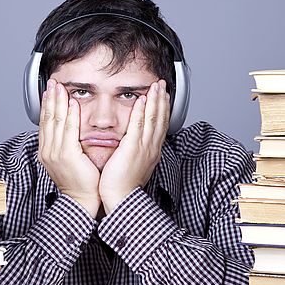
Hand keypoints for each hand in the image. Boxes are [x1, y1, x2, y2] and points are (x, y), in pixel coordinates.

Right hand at [38, 79, 101, 217]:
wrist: (81, 200)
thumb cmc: (80, 182)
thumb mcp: (69, 160)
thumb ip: (67, 144)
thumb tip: (70, 130)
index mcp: (47, 151)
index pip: (45, 122)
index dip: (47, 104)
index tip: (50, 91)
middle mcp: (48, 150)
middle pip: (47, 118)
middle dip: (50, 98)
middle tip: (52, 82)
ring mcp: (55, 152)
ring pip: (55, 121)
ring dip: (57, 101)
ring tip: (59, 87)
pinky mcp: (66, 155)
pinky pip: (68, 130)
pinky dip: (69, 115)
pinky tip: (71, 103)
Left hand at [99, 80, 169, 212]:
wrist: (121, 198)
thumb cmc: (124, 186)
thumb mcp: (134, 166)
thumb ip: (135, 152)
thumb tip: (133, 145)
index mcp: (152, 152)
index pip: (160, 126)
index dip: (162, 109)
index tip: (163, 97)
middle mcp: (151, 148)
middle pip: (160, 119)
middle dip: (162, 100)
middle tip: (162, 85)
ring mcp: (144, 147)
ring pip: (152, 118)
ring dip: (155, 100)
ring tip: (156, 86)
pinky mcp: (133, 148)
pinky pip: (138, 125)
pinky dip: (141, 111)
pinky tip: (142, 99)